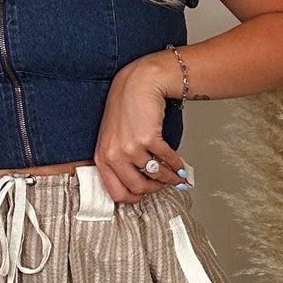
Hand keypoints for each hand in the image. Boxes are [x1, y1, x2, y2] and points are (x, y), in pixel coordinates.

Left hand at [94, 55, 186, 203]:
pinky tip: (180, 166)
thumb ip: (119, 161)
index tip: (144, 194)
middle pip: (137, 189)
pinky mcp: (148, 138)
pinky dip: (177, 166)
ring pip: (154, 176)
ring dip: (169, 179)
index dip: (134, 197)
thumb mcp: (112, 138)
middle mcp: (114, 154)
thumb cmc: (126, 108)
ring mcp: (130, 147)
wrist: (137, 84)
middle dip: (154, 189)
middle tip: (162, 185)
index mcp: (102, 157)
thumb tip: (139, 181)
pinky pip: (167, 160)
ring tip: (176, 177)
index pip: (116, 192)